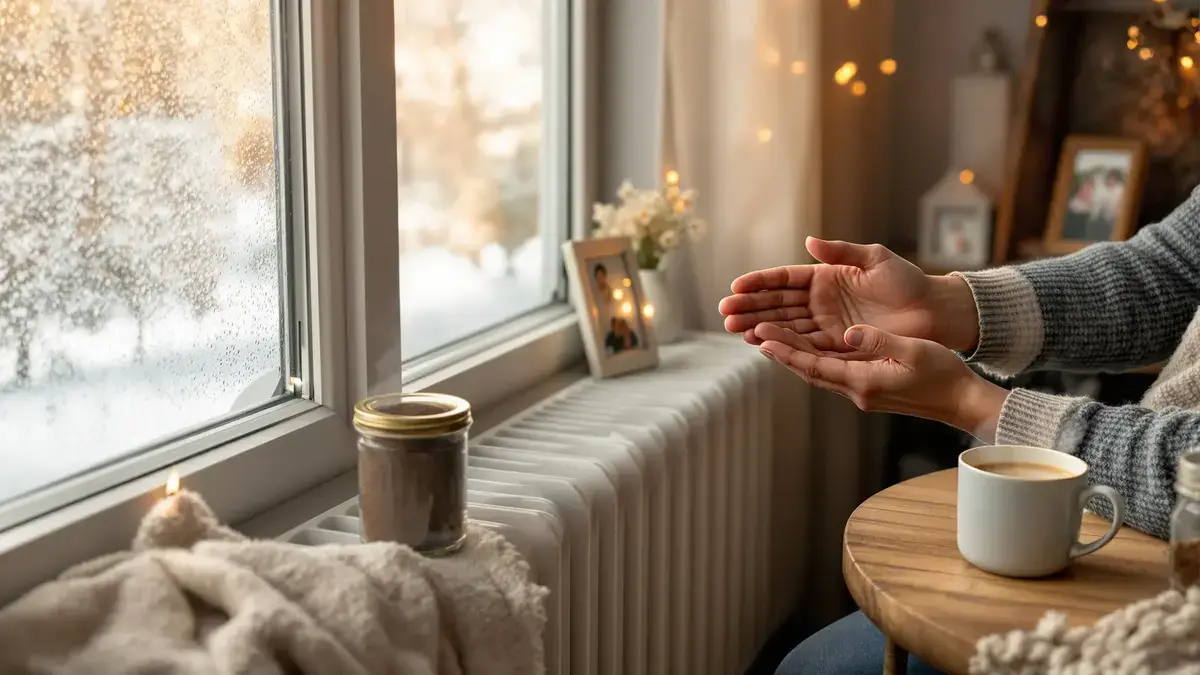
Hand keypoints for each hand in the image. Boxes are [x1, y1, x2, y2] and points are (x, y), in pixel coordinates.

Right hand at [718, 237, 978, 353]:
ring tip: (734, 328)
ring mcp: (826, 323)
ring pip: (785, 324)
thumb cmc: (908, 281)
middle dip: (750, 306)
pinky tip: (759, 341)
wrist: (933, 313)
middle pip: (778, 303)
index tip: (737, 286)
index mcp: (826, 276)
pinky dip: (781, 342)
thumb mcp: (876, 259)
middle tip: (725, 312)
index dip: (760, 282)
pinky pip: (804, 343)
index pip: (785, 279)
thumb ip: (842, 252)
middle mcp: (821, 300)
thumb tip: (809, 242)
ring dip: (758, 325)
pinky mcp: (836, 344)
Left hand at [755, 322, 1008, 441]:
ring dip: (795, 357)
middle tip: (756, 333)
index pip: (816, 365)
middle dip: (783, 353)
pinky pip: (832, 374)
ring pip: (819, 373)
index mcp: (865, 381)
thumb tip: (848, 333)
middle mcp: (858, 391)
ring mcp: (862, 393)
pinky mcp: (869, 390)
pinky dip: (814, 361)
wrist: (961, 401)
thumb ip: (879, 340)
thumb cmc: (943, 373)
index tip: (764, 338)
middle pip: (810, 371)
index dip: (788, 352)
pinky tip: (806, 350)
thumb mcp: (913, 349)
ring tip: (771, 340)